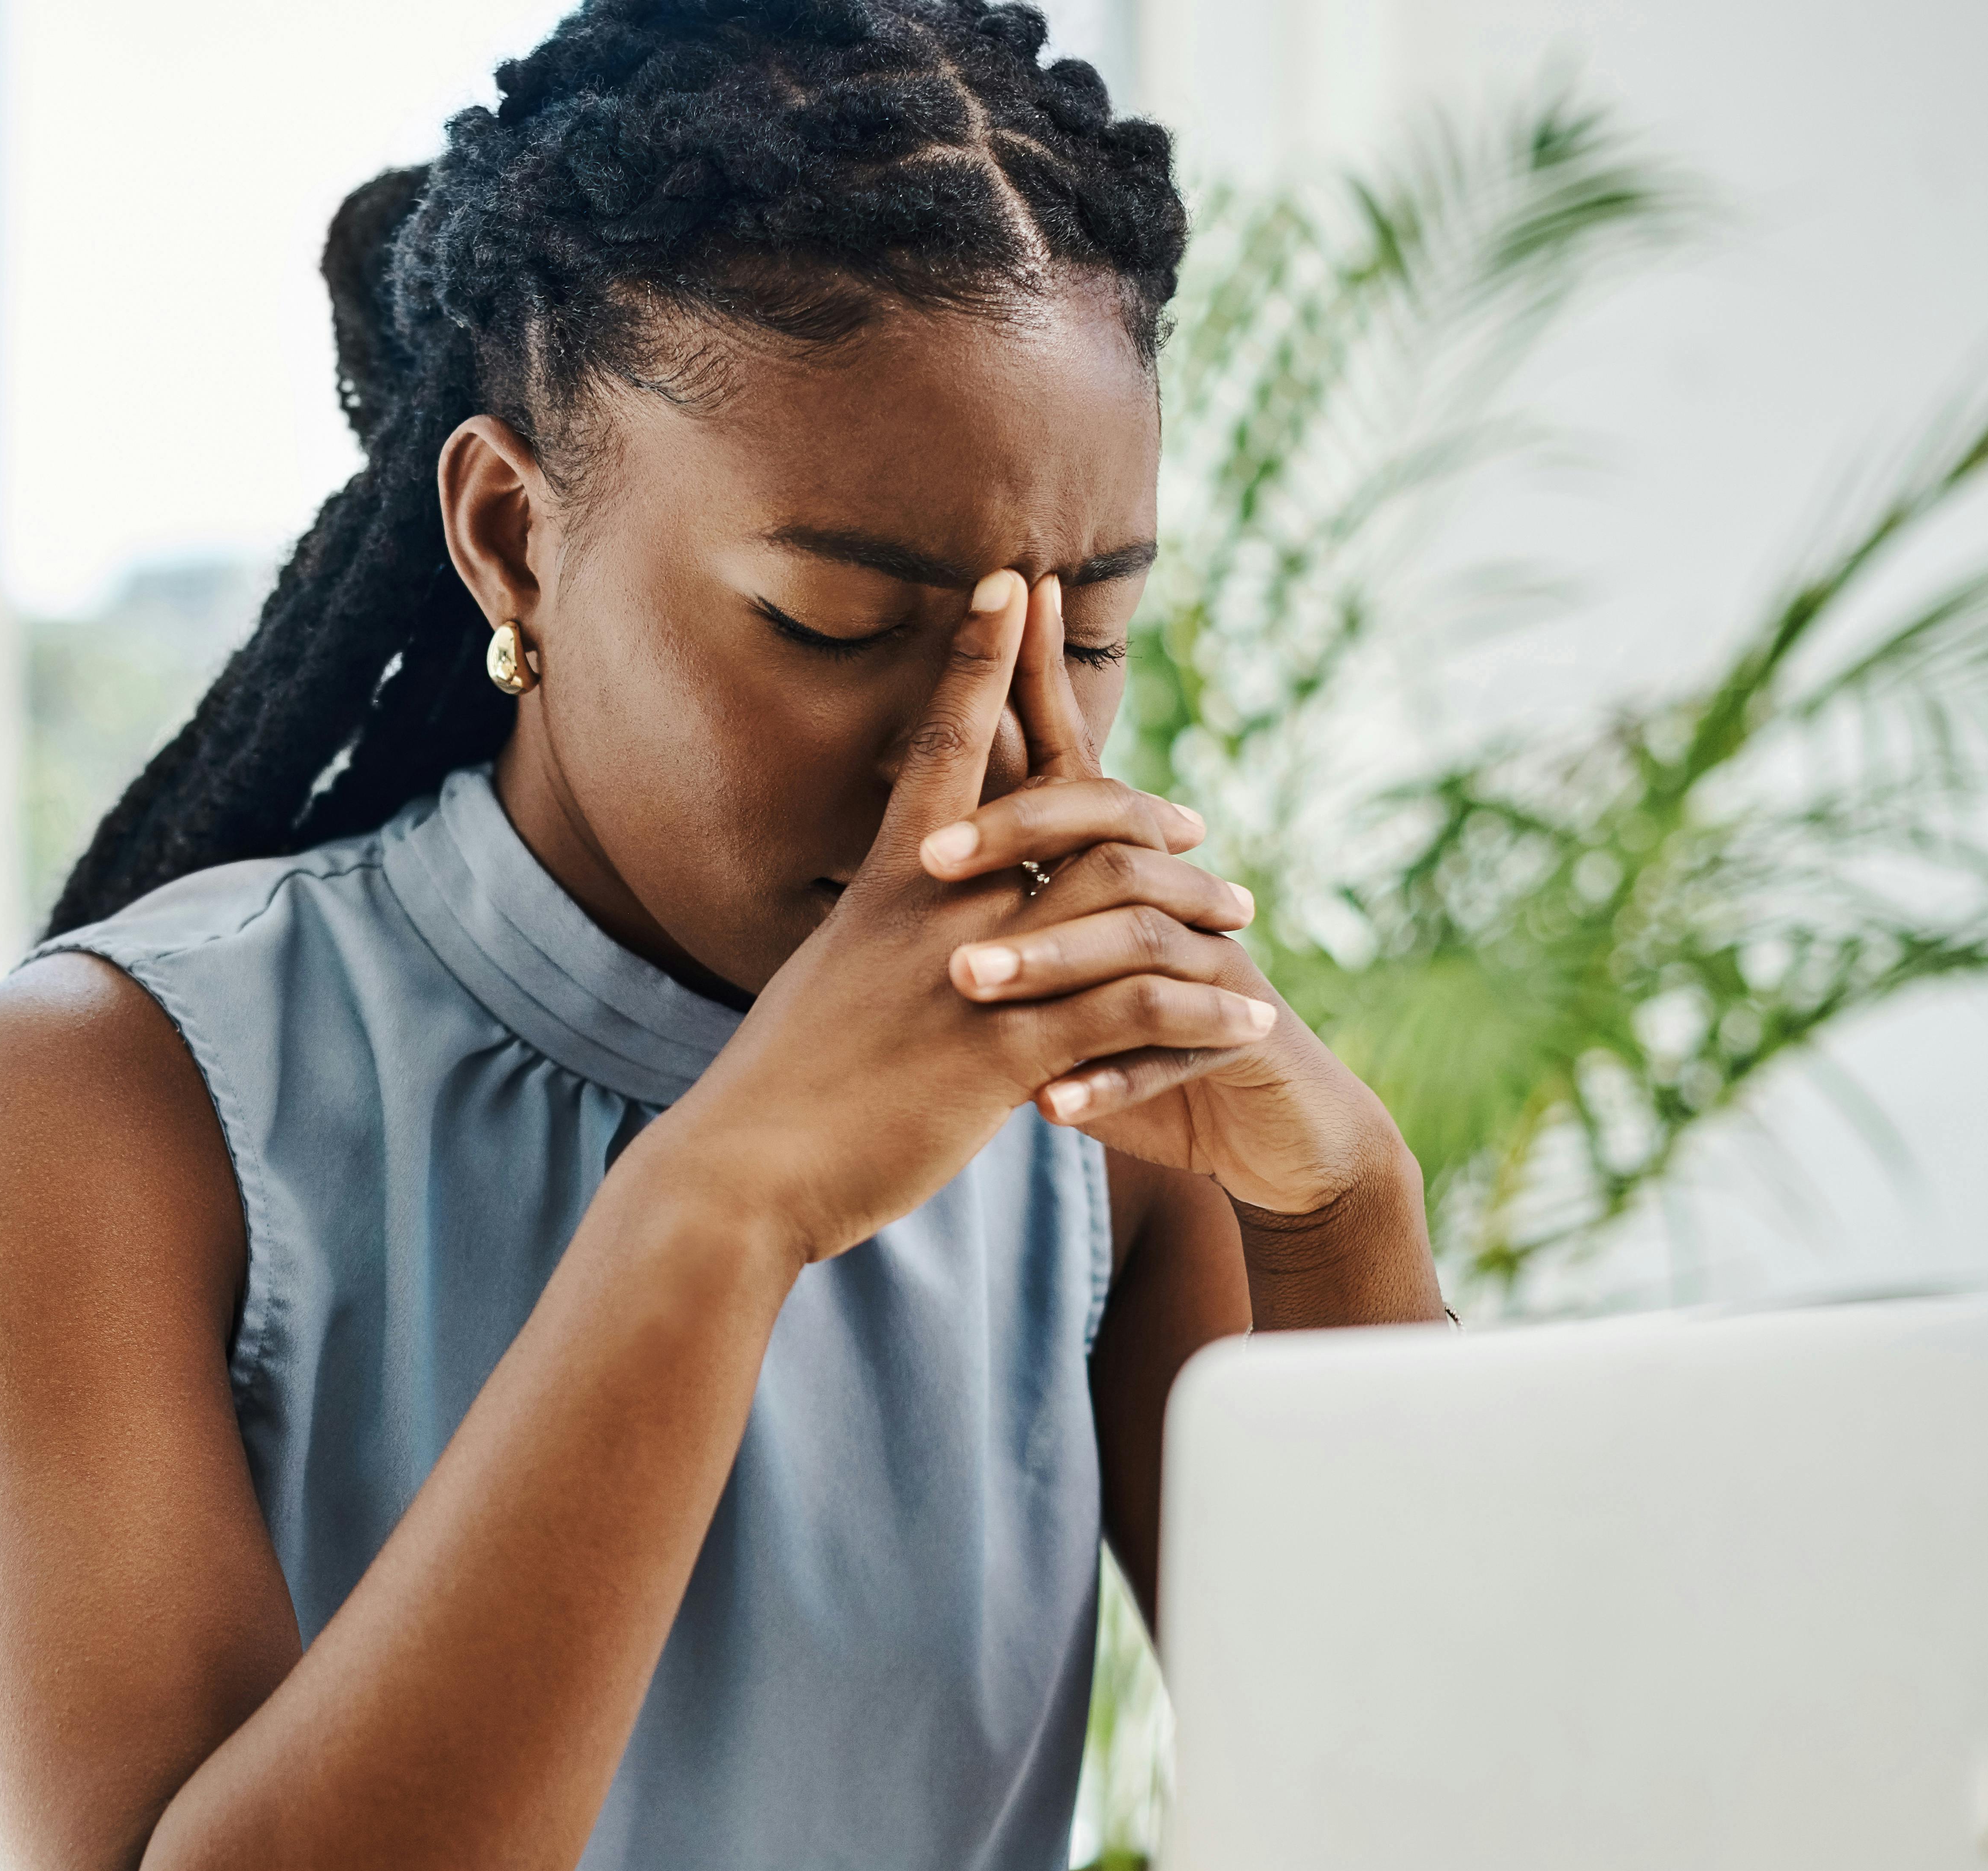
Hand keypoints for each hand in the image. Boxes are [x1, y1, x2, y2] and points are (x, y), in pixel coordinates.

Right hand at [632, 571, 1280, 1267]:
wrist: (740, 1172)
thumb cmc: (775, 1090)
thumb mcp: (824, 987)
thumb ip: (877, 948)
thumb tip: (900, 934)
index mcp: (885, 885)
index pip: (944, 743)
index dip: (978, 656)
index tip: (1015, 581)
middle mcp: (933, 911)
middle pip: (1067, 812)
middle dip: (1146, 802)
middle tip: (1198, 822)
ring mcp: (973, 978)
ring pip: (1122, 906)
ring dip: (1198, 907)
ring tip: (1246, 921)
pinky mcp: (1005, 1055)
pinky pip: (1135, 1014)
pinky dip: (1202, 1009)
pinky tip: (1248, 1019)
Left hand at [922, 578, 1412, 1214]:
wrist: (1258, 1123)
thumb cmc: (1126, 1039)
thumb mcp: (1054, 968)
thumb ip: (1002, 901)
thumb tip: (916, 828)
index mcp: (1112, 867)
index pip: (1065, 764)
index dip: (1031, 684)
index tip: (999, 603)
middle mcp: (1168, 894)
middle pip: (1099, 836)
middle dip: (1016, 840)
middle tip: (931, 861)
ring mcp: (1210, 961)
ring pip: (1130, 941)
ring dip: (1048, 962)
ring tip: (969, 983)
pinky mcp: (1239, 1035)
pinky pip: (1173, 1051)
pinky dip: (1108, 1080)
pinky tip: (1048, 1105)